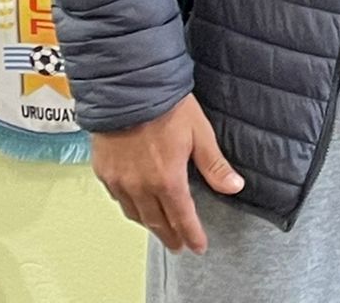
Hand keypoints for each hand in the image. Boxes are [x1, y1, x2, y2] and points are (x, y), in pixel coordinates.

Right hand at [90, 92, 243, 253]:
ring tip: (160, 230)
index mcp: (167, 180)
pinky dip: (131, 207)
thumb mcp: (200, 133)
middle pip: (157, 221)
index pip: (182, 217)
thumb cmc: (168, 108)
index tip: (198, 248)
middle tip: (179, 245)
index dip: (191, 234)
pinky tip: (136, 206)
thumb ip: (214, 165)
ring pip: (135, 213)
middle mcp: (141, 187)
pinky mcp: (104, 172)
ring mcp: (119, 181)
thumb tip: (236, 187)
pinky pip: (119, 199)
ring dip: (150, 224)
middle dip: (170, 235)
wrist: (127, 91)